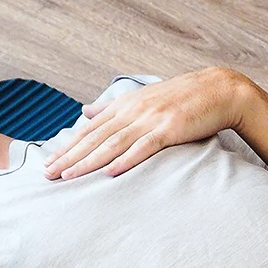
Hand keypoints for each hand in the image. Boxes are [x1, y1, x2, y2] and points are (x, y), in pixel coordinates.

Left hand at [43, 66, 255, 179]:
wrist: (219, 90)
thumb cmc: (182, 98)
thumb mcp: (143, 98)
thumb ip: (112, 106)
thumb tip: (85, 110)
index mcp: (125, 105)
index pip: (89, 129)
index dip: (68, 147)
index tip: (48, 163)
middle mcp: (133, 111)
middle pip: (94, 137)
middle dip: (69, 157)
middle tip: (48, 174)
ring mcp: (151, 119)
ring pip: (112, 143)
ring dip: (88, 161)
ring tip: (69, 177)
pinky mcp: (169, 128)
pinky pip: (144, 147)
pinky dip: (126, 159)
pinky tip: (109, 171)